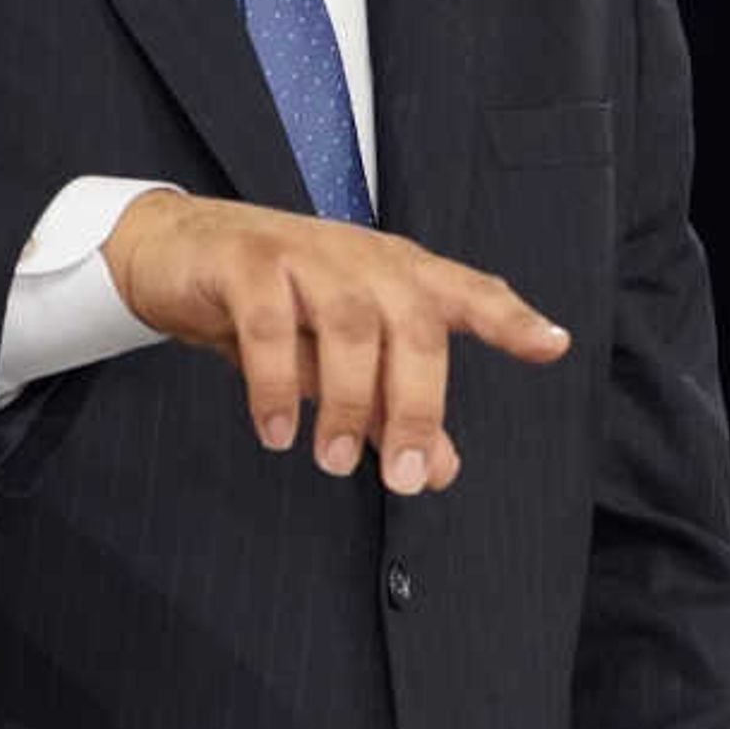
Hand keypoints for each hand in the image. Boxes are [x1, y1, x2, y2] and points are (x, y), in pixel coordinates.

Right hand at [101, 191, 566, 490]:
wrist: (176, 251)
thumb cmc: (274, 306)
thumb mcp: (336, 361)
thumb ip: (390, 408)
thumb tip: (440, 469)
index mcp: (396, 274)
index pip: (466, 292)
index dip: (510, 318)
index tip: (553, 346)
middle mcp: (361, 258)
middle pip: (413, 324)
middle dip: (416, 405)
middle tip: (402, 477)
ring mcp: (304, 254)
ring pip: (350, 323)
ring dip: (347, 400)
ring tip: (330, 461)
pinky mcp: (245, 262)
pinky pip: (269, 322)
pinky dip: (276, 381)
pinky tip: (277, 431)